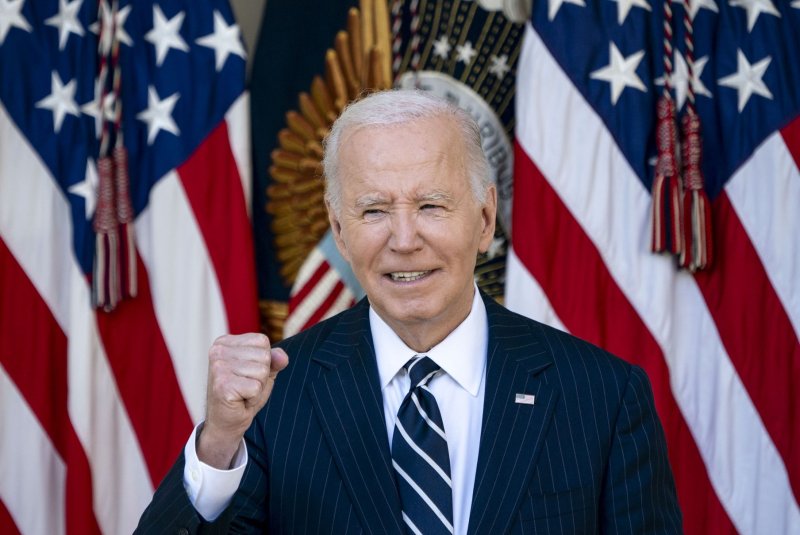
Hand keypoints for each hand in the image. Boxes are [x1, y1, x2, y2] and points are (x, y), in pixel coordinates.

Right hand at [197, 333, 288, 468]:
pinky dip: (254, 398)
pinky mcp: (222, 385)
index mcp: (225, 342)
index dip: (263, 361)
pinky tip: (240, 401)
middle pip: (264, 356)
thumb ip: (274, 360)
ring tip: (242, 393)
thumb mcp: (263, 372)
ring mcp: (218, 367)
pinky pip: (256, 388)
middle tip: (245, 386)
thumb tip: (282, 356)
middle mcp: (218, 351)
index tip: (247, 374)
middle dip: (261, 376)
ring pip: (262, 371)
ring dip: (258, 388)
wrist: (226, 421)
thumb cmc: (243, 393)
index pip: (262, 341)